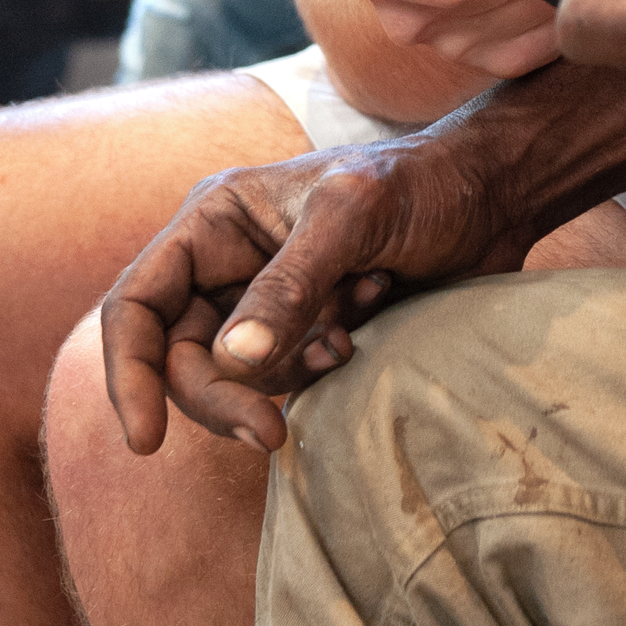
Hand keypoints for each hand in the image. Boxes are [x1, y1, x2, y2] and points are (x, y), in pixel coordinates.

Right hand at [100, 136, 537, 454]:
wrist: (495, 197)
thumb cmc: (421, 185)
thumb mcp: (352, 220)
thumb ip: (290, 286)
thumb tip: (233, 360)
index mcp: (215, 221)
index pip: (138, 305)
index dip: (131, 373)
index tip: (147, 440)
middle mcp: (229, 262)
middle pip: (183, 357)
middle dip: (220, 398)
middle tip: (269, 434)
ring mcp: (270, 299)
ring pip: (233, 377)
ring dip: (283, 378)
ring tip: (345, 339)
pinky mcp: (312, 329)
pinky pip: (285, 379)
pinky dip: (315, 374)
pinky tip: (358, 341)